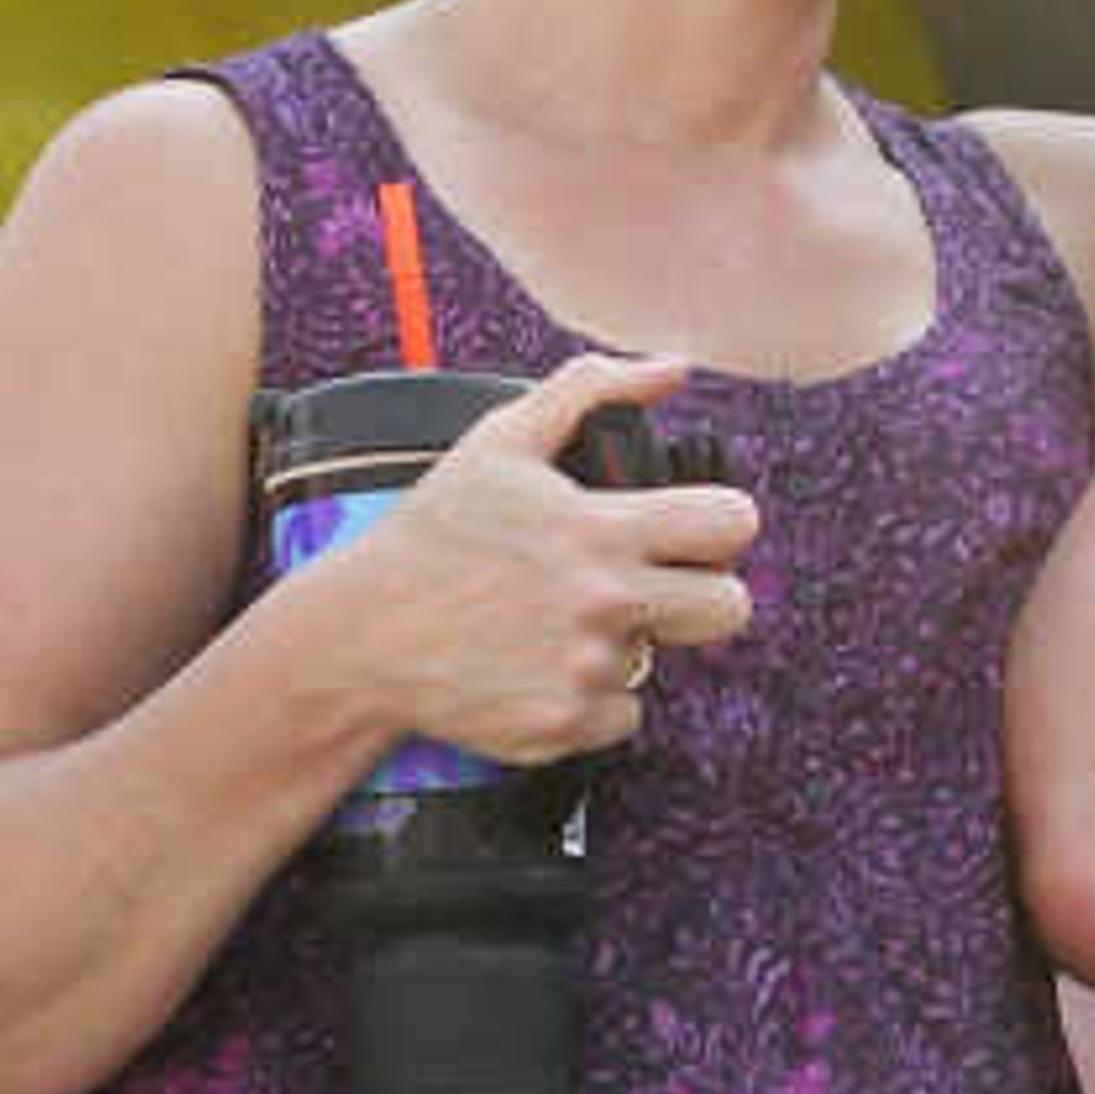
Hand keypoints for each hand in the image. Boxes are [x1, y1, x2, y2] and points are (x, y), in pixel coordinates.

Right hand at [358, 353, 760, 764]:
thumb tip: (674, 367)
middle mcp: (603, 604)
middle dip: (703, 593)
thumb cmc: (434, 533)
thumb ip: (590, 389)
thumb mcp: (499, 441)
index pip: (731, 524)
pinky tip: (537, 666)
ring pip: (662, 662)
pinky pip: (620, 715)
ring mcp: (585, 670)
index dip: (722, 523)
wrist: (362, 634)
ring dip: (625, 644)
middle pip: (730, 608)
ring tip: (558, 622)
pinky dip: (589, 697)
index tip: (694, 531)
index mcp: (600, 529)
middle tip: (652, 586)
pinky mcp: (564, 726)